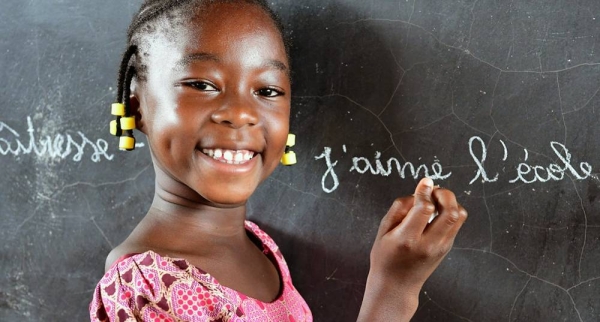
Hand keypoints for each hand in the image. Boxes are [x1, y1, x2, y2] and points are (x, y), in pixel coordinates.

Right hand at [357, 178, 467, 321]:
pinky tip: (434, 213)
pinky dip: (448, 211)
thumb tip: (418, 191)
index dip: (425, 191)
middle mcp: (429, 244)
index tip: (424, 182)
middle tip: (432, 190)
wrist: (396, 286)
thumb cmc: (385, 258)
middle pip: (451, 212)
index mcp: (408, 239)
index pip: (425, 209)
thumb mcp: (382, 231)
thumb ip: (399, 209)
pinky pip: (456, 223)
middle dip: (445, 194)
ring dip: (450, 202)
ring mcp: (441, 247)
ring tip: (435, 200)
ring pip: (459, 217)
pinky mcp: (447, 247)